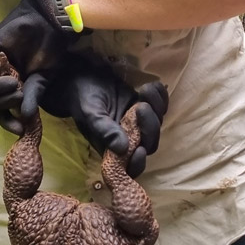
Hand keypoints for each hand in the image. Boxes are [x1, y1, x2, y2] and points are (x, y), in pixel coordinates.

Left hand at [0, 0, 76, 133]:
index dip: (9, 122)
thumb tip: (26, 118)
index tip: (19, 130)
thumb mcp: (42, 80)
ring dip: (1, 97)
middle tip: (21, 100)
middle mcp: (1, 79)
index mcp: (14, 87)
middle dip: (5, 108)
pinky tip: (11, 82)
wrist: (47, 26)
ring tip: (17, 89)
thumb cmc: (49, 51)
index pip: (4, 110)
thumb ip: (32, 97)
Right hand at [33, 54, 168, 177]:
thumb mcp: (91, 115)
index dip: (138, 163)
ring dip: (156, 107)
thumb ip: (105, 131)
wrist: (84, 77)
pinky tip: (150, 86)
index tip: (140, 149)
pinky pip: (161, 107)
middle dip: (150, 127)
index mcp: (113, 149)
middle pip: (150, 144)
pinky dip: (160, 96)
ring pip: (158, 124)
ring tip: (143, 90)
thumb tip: (123, 149)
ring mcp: (138, 124)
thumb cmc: (84, 99)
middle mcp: (128, 139)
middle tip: (140, 106)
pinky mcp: (145, 107)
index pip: (131, 166)